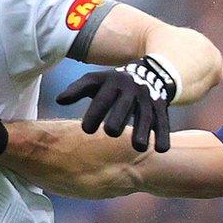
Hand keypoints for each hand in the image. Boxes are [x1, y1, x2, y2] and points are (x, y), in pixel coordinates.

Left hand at [55, 55, 176, 152]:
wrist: (150, 72)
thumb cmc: (114, 83)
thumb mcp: (96, 81)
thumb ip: (77, 90)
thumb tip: (59, 100)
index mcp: (113, 83)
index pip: (103, 99)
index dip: (95, 113)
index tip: (86, 130)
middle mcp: (132, 90)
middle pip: (125, 106)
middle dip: (118, 118)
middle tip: (111, 132)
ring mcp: (148, 99)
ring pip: (146, 116)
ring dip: (143, 130)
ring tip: (138, 147)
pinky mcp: (161, 108)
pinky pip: (163, 122)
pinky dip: (163, 135)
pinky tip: (161, 150)